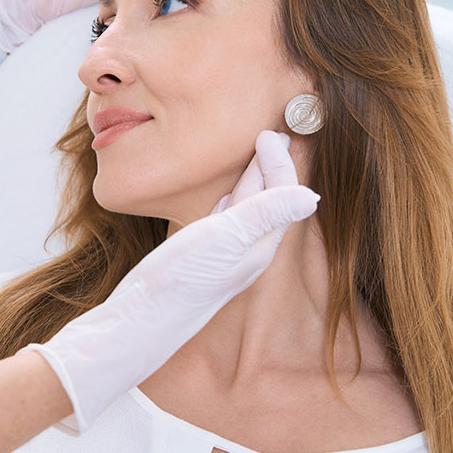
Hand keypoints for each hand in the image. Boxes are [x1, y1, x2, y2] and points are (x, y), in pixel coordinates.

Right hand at [20, 130, 320, 433]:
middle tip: (274, 134)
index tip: (271, 132)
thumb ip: (266, 213)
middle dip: (272, 167)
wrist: (140, 320)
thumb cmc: (181, 279)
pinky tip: (225, 192)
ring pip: (248, 207)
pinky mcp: (202, 256)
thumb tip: (312, 195)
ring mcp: (224, 254)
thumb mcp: (226, 238)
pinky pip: (226, 218)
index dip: (278, 161)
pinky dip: (231, 195)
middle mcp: (247, 250)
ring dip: (253, 178)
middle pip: (268, 199)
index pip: (280, 194)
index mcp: (259, 245)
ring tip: (256, 153)